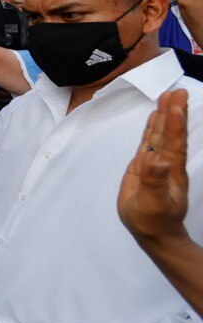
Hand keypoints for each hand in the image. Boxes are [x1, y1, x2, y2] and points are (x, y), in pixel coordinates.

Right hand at [119, 89, 189, 242]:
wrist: (154, 232)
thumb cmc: (153, 219)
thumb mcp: (153, 203)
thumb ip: (154, 181)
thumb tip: (157, 159)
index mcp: (171, 170)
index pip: (174, 142)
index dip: (174, 123)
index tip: (176, 102)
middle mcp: (166, 162)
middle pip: (171, 133)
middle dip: (174, 112)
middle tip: (178, 91)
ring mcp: (156, 162)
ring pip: (161, 134)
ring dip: (165, 114)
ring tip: (168, 95)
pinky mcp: (144, 165)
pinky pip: (150, 141)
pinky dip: (153, 126)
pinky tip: (155, 115)